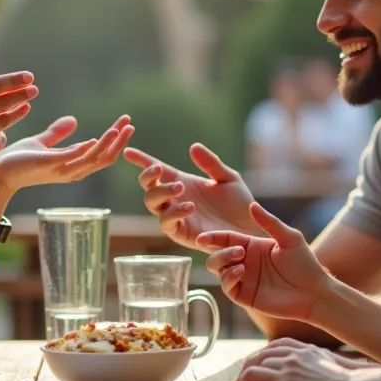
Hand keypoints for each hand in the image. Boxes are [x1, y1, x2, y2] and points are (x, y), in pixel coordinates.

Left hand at [0, 115, 134, 195]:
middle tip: (129, 124)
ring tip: (119, 128)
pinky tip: (95, 138)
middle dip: (118, 141)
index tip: (125, 124)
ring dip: (108, 144)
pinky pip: (71, 159)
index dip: (115, 140)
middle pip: (102, 159)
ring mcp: (59, 169)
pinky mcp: (47, 164)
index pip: (101, 155)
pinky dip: (85, 150)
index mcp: (71, 165)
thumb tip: (74, 120)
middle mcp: (70, 171)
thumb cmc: (18, 160)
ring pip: (92, 160)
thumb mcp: (42, 143)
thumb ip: (57, 134)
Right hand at [123, 144, 257, 250]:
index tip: (128, 151)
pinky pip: (167, 224)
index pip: (157, 171)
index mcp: (183, 183)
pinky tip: (189, 206)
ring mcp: (176, 217)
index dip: (141, 161)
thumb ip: (211, 164)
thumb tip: (193, 147)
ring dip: (161, 192)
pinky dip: (173, 213)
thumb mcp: (228, 178)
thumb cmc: (240, 204)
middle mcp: (175, 200)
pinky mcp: (182, 233)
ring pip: (152, 204)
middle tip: (159, 168)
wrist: (252, 228)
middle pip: (148, 187)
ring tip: (180, 187)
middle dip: (148, 176)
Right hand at [197, 202, 329, 321]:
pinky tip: (240, 272)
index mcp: (251, 246)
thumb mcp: (289, 238)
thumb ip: (270, 222)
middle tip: (238, 251)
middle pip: (216, 254)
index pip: (225, 238)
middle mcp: (243, 261)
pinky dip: (228, 278)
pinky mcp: (244, 295)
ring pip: (217, 269)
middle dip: (220, 250)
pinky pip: (227, 286)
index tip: (203, 237)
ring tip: (240, 261)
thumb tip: (252, 204)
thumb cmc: (305, 264)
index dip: (212, 237)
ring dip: (223, 262)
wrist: (314, 293)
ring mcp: (243, 279)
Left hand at [228, 339, 362, 380]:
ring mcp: (284, 375)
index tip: (252, 370)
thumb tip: (306, 368)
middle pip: (255, 361)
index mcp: (299, 349)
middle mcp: (288, 358)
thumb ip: (312, 359)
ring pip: (249, 375)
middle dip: (243, 374)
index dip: (256, 360)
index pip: (269, 349)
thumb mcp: (328, 360)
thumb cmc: (348, 380)